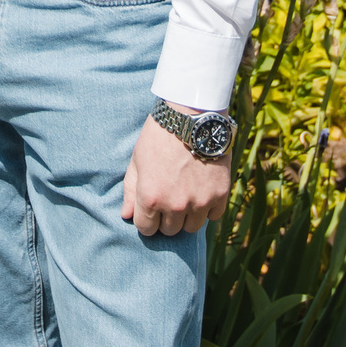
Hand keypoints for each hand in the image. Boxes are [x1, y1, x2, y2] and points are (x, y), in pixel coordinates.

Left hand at [120, 108, 231, 237]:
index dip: (146, 219)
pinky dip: (208, 208)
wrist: (192, 115)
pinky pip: (213, 216)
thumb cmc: (159, 136)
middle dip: (166, 217)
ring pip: (192, 227)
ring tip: (186, 195)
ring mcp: (200, 202)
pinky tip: (202, 191)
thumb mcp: (137, 160)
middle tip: (169, 197)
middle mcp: (175, 205)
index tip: (150, 208)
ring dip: (188, 216)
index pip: (145, 229)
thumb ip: (130, 191)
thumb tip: (126, 216)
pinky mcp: (220, 195)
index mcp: (151, 198)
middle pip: (169, 231)